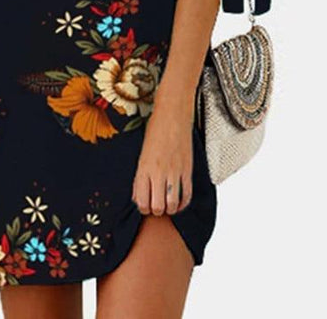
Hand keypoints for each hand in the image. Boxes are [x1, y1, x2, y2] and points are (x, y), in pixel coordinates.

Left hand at [131, 89, 194, 215]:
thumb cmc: (155, 131)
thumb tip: (139, 195)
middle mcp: (158, 172)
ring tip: (167, 204)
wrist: (172, 115)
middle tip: (156, 206)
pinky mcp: (187, 169)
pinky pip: (187, 194)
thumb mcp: (142, 153)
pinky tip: (179, 201)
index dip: (142, 208)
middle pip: (156, 206)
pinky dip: (183, 203)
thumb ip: (141, 175)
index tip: (145, 205)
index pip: (141, 200)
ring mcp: (174, 172)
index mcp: (144, 168)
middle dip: (155, 211)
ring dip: (169, 209)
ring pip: (172, 204)